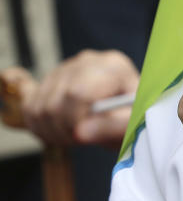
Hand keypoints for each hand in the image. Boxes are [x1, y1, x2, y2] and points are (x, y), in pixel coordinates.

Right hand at [0, 50, 137, 147]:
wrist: (126, 112)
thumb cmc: (132, 117)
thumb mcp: (131, 122)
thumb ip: (110, 126)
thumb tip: (81, 132)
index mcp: (112, 66)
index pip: (77, 92)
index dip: (75, 120)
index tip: (83, 136)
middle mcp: (87, 61)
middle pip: (55, 101)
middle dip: (64, 129)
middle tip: (79, 140)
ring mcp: (66, 68)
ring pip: (40, 107)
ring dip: (52, 132)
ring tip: (74, 136)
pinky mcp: (50, 80)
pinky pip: (31, 107)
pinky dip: (40, 126)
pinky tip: (60, 130)